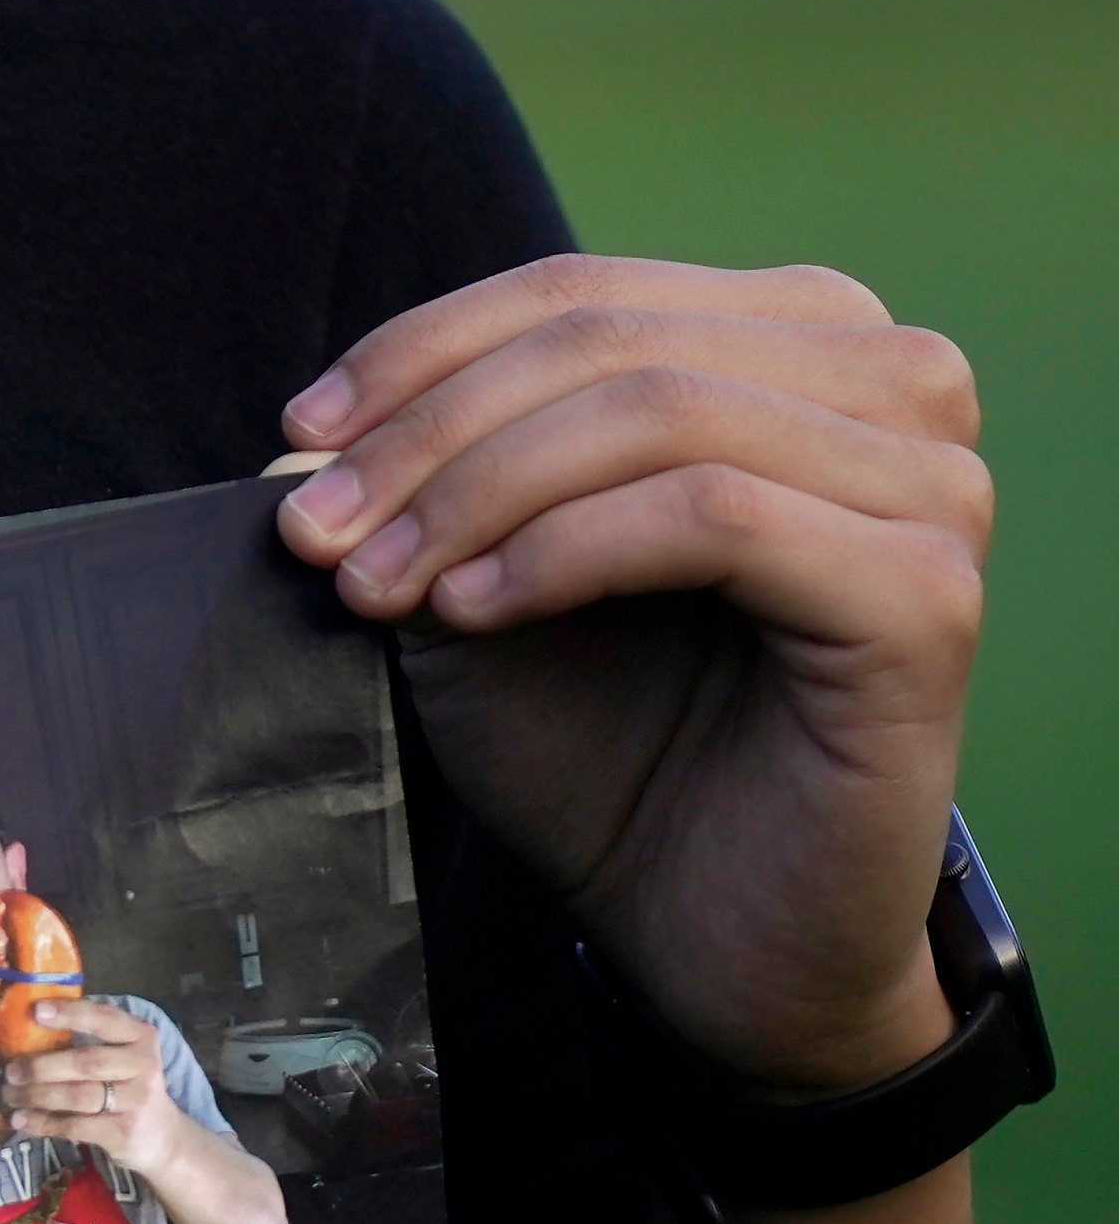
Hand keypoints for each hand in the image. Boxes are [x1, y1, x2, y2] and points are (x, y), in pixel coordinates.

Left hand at [0, 997, 183, 1166]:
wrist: (162, 1137)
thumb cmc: (127, 1087)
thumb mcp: (121, 1057)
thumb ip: (88, 1041)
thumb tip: (26, 1030)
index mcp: (140, 1037)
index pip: (105, 1019)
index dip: (71, 1014)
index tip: (36, 1011)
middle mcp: (143, 1065)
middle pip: (85, 1063)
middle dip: (42, 1066)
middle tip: (10, 1070)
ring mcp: (135, 1101)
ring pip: (77, 1096)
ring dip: (36, 1095)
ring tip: (9, 1094)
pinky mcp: (123, 1132)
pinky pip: (74, 1126)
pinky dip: (42, 1123)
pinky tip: (20, 1120)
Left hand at [276, 254, 984, 1093]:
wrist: (705, 930)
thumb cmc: (610, 753)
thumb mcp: (487, 588)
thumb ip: (434, 490)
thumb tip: (311, 436)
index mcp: (796, 347)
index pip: (583, 293)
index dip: (421, 352)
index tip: (297, 440)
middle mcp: (890, 385)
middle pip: (612, 342)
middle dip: (432, 433)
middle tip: (317, 535)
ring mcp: (927, 483)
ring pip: (658, 414)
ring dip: (481, 495)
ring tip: (379, 585)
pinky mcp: (923, 592)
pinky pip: (713, 516)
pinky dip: (566, 552)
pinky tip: (473, 614)